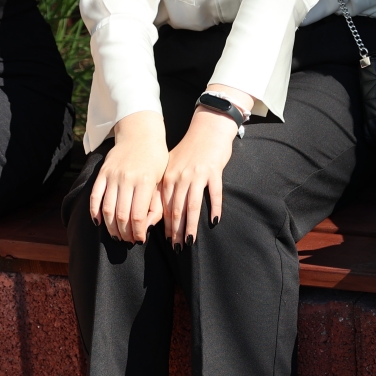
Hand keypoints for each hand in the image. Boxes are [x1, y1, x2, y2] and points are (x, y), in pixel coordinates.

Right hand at [89, 111, 167, 244]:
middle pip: (121, 215)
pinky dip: (95, 211)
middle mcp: (127, 179)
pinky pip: (95, 196)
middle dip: (124, 233)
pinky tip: (99, 222)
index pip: (137, 216)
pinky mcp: (102, 173)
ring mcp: (113, 176)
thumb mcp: (161, 179)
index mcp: (145, 182)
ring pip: (107, 209)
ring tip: (116, 235)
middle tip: (127, 241)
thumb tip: (147, 226)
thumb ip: (156, 202)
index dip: (137, 231)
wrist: (140, 134)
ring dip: (110, 227)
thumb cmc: (156, 159)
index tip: (139, 239)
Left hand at [160, 105, 239, 245]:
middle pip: (177, 210)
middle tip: (178, 246)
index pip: (164, 207)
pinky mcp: (214, 171)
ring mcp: (197, 175)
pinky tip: (214, 220)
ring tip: (191, 240)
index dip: (166, 225)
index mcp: (168, 177)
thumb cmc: (190, 149)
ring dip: (191, 225)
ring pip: (192, 205)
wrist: (208, 129)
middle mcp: (180, 177)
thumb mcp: (173, 165)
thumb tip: (161, 209)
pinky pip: (214, 193)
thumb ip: (166, 185)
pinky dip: (214, 208)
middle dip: (176, 230)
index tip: (168, 240)